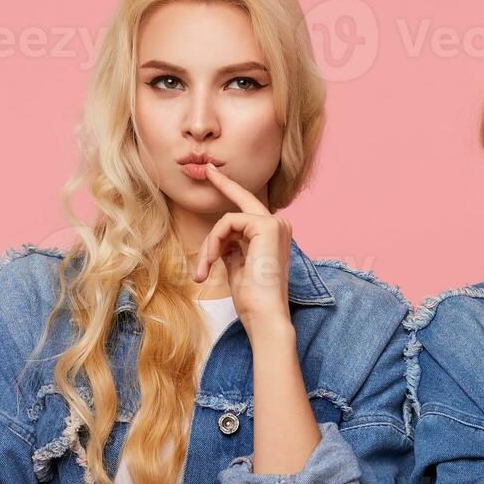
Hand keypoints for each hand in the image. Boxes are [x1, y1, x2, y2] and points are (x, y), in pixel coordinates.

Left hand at [193, 163, 291, 331]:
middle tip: (203, 168)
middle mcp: (279, 226)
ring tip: (204, 270)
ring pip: (227, 220)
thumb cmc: (253, 299)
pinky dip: (213, 242)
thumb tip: (221, 239)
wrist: (265, 315)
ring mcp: (275, 224)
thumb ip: (233, 248)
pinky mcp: (265, 225)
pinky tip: (212, 261)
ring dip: (209, 245)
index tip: (213, 175)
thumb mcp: (238, 268)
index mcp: (274, 236)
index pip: (248, 210)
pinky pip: (227, 223)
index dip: (230, 191)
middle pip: (242, 201)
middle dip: (222, 183)